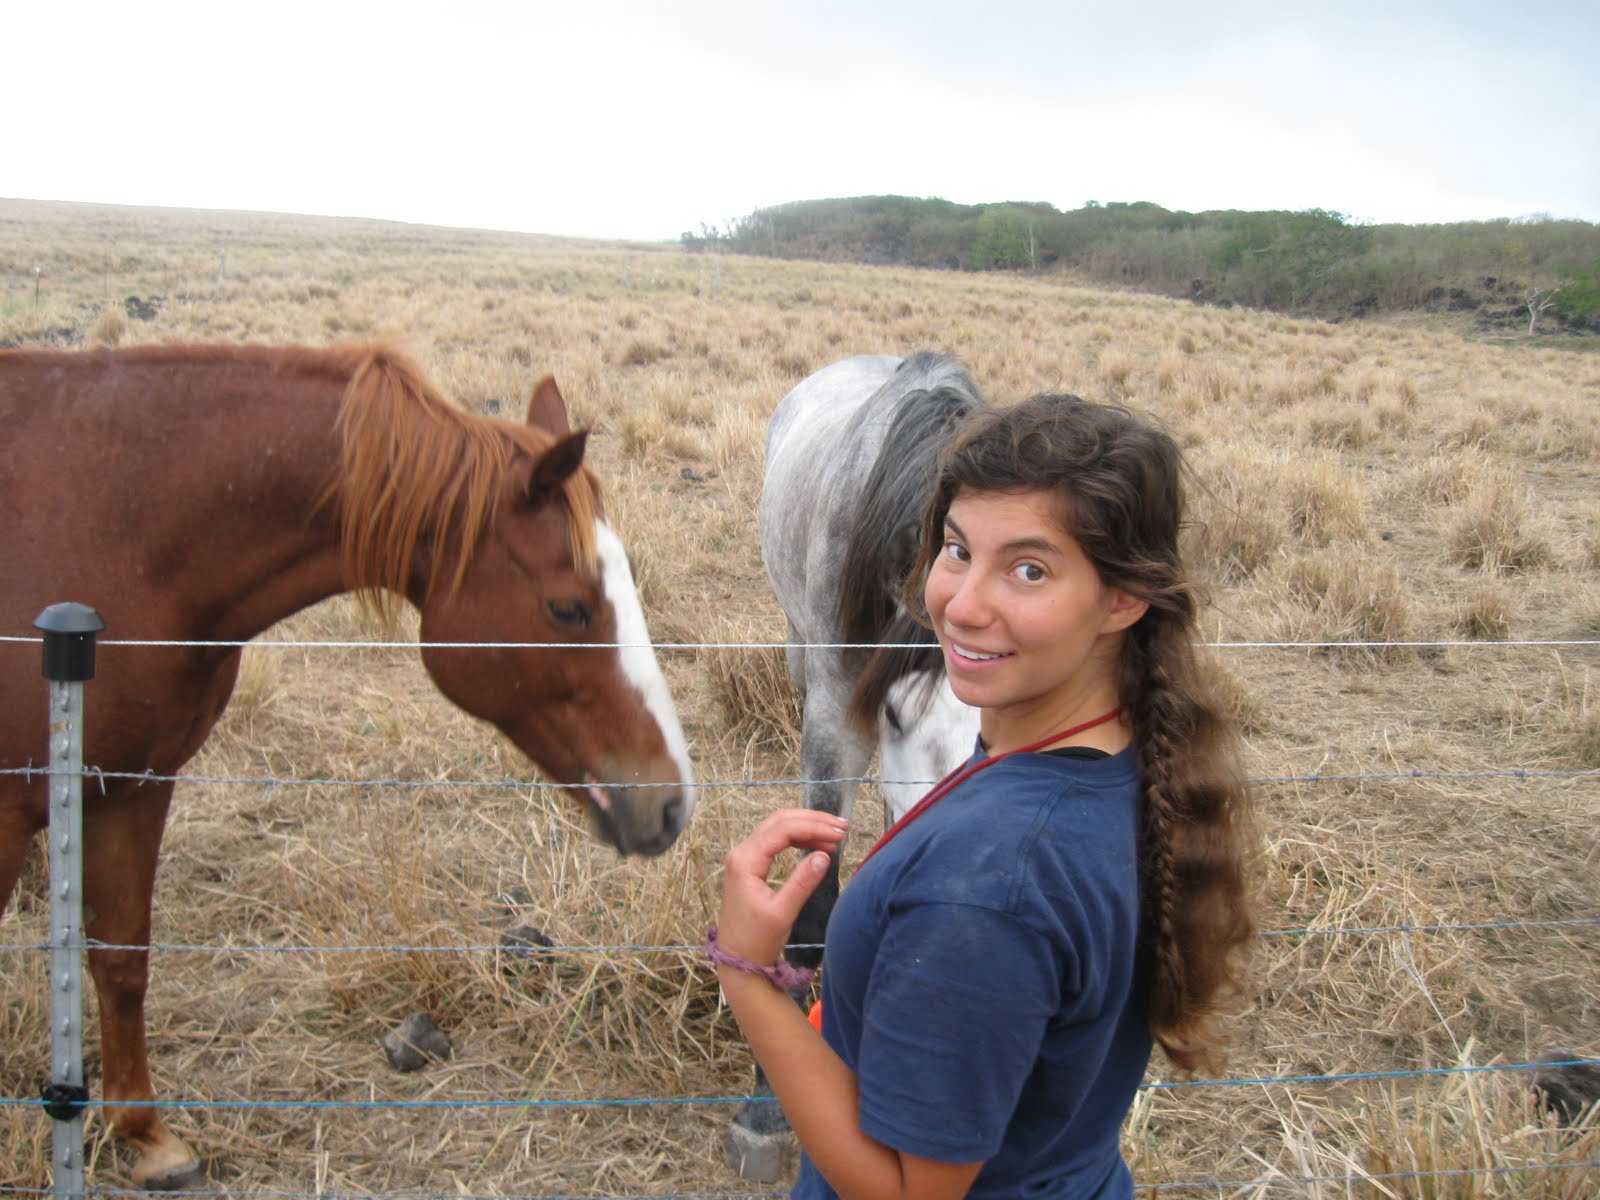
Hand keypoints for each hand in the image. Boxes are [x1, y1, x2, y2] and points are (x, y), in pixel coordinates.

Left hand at [717, 808, 848, 967]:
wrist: (738, 960)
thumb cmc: (757, 940)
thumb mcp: (783, 913)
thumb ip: (803, 882)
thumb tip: (824, 856)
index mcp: (745, 861)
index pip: (782, 830)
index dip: (813, 827)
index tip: (839, 834)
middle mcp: (742, 853)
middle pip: (779, 821)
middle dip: (812, 820)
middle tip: (841, 827)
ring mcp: (745, 857)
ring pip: (777, 828)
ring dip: (806, 827)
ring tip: (834, 834)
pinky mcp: (750, 865)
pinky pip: (775, 841)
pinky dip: (797, 839)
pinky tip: (816, 844)